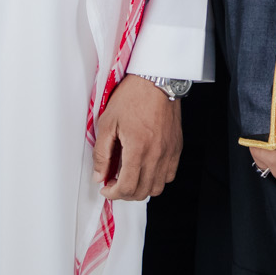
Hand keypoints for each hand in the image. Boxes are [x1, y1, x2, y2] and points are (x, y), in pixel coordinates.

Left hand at [93, 75, 183, 199]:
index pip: (127, 187)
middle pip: (142, 192)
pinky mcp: (176, 148)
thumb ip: (102, 152)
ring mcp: (169, 153)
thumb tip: (99, 174)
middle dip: (124, 193)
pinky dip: (156, 179)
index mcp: (138, 148)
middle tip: (113, 183)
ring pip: (157, 187)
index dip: (113, 193)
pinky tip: (145, 169)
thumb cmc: (133, 96)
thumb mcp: (108, 122)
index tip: (105, 188)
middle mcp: (156, 154)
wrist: (156, 80)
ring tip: (129, 177)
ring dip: (141, 188)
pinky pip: (169, 175)